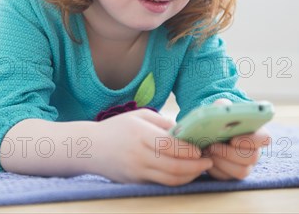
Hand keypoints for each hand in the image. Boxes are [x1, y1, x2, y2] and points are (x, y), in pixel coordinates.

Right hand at [92, 109, 212, 184]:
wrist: (90, 148)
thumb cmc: (117, 128)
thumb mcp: (139, 115)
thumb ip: (162, 122)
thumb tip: (186, 130)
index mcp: (140, 135)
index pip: (170, 146)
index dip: (189, 150)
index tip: (201, 148)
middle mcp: (138, 155)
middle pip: (174, 167)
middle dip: (196, 166)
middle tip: (208, 161)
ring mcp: (136, 171)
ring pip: (170, 180)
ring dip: (190, 176)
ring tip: (200, 168)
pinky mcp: (135, 182)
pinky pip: (161, 184)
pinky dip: (177, 180)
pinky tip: (185, 173)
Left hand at [203, 99, 270, 180]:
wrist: (206, 132)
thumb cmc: (217, 120)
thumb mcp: (219, 110)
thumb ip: (222, 106)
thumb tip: (223, 106)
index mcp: (255, 133)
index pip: (265, 138)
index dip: (252, 140)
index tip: (233, 139)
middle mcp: (254, 151)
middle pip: (252, 157)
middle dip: (230, 152)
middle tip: (212, 145)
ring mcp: (244, 165)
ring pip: (241, 171)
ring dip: (222, 161)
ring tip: (208, 151)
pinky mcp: (231, 174)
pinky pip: (227, 177)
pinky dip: (215, 169)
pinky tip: (206, 159)